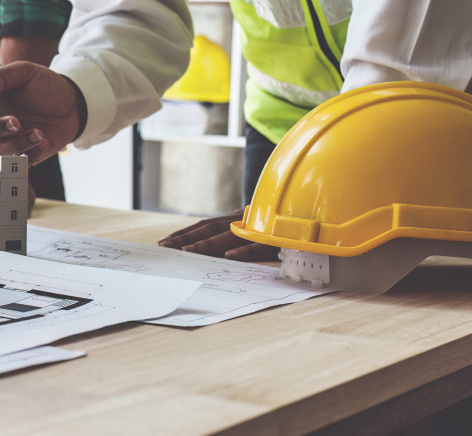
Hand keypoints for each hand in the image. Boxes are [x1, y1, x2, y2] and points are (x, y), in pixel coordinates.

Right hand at [0, 62, 83, 165]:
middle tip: (16, 123)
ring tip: (38, 133)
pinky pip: (22, 161)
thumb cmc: (47, 85)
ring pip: (3, 150)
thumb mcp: (25, 72)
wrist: (75, 102)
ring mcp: (13, 138)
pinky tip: (43, 139)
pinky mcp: (28, 152)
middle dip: (0, 129)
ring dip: (18, 144)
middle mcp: (0, 121)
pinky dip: (32, 153)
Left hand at [157, 211, 278, 260]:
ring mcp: (258, 228)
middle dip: (186, 238)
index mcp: (236, 220)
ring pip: (229, 236)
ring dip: (207, 244)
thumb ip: (233, 235)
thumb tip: (213, 251)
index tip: (163, 242)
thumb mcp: (252, 229)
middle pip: (210, 229)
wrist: (308, 216)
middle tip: (165, 248)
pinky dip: (244, 250)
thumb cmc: (277, 226)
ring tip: (187, 251)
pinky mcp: (275, 238)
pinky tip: (229, 256)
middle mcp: (243, 221)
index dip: (184, 232)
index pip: (205, 225)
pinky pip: (258, 245)